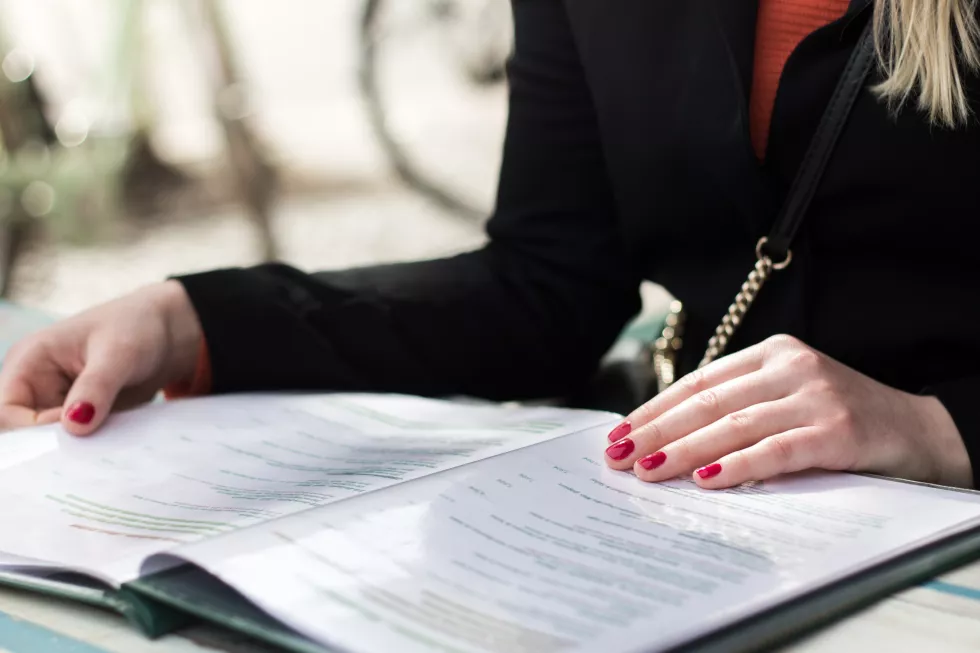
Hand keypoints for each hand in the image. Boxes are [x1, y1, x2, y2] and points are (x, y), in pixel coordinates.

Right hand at [0, 281, 201, 434]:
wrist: (169, 333)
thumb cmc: (137, 327)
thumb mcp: (119, 353)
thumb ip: (96, 387)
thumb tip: (74, 425)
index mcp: (27, 362)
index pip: (5, 412)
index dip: (31, 429)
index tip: (75, 429)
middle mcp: (34, 386)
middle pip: (23, 434)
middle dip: (53, 446)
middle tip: (93, 447)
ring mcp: (55, 404)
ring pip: (50, 444)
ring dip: (75, 451)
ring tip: (106, 445)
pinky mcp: (80, 418)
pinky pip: (76, 444)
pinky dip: (92, 449)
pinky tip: (112, 446)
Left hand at [604, 335, 972, 488]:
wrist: (920, 431)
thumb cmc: (840, 418)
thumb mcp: (788, 397)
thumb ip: (740, 406)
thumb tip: (666, 438)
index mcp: (773, 353)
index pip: (700, 382)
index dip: (655, 408)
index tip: (619, 433)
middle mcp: (791, 367)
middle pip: (708, 402)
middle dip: (656, 432)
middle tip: (619, 456)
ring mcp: (815, 397)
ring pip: (734, 425)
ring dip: (684, 451)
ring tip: (648, 472)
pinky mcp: (836, 432)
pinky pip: (775, 450)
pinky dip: (737, 465)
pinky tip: (706, 480)